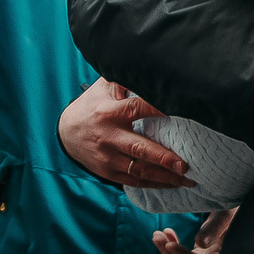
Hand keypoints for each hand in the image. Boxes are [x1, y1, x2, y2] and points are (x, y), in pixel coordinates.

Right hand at [59, 79, 192, 191]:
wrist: (66, 132)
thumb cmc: (93, 105)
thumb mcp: (104, 87)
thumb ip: (126, 79)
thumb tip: (151, 68)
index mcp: (109, 112)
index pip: (137, 109)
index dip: (158, 108)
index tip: (181, 110)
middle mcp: (108, 136)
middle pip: (139, 148)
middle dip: (163, 158)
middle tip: (185, 165)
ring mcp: (107, 157)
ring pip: (139, 170)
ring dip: (164, 177)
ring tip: (187, 180)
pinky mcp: (108, 172)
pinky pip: (133, 181)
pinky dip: (153, 184)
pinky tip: (172, 184)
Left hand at [153, 209, 235, 253]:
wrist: (236, 209)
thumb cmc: (233, 209)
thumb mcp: (225, 214)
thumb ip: (215, 228)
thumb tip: (199, 244)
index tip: (169, 244)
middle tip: (156, 236)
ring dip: (168, 252)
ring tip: (157, 235)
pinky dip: (172, 247)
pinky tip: (167, 232)